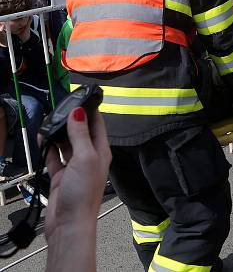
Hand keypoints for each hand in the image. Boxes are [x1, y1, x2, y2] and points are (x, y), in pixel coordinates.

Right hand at [43, 107, 110, 261]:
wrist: (69, 223)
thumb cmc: (83, 193)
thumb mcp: (84, 158)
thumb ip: (80, 135)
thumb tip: (78, 113)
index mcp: (101, 151)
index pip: (98, 125)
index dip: (90, 111)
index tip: (81, 97)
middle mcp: (89, 157)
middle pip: (80, 132)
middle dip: (71, 120)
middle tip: (59, 106)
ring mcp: (75, 167)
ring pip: (66, 143)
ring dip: (58, 133)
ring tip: (48, 121)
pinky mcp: (60, 176)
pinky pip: (54, 157)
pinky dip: (48, 148)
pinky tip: (42, 139)